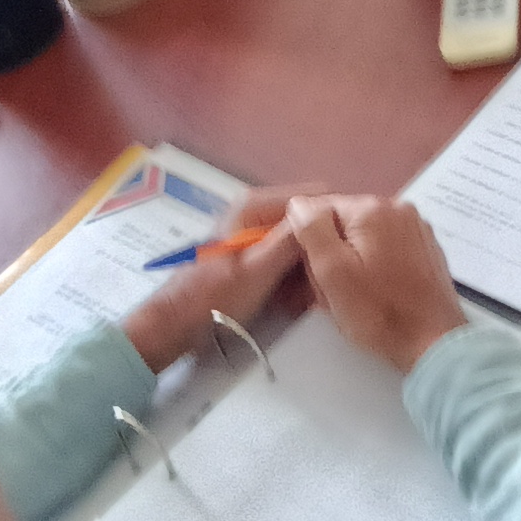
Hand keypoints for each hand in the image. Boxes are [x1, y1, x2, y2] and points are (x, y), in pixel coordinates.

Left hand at [122, 185, 316, 371]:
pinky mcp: (255, 256)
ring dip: (310, 266)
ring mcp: (255, 234)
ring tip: (312, 294)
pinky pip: (288, 258)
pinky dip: (296, 276)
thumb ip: (290, 240)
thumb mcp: (258, 270)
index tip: (343, 252)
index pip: (316, 196)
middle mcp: (257, 213)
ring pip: (301, 242)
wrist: (176, 325)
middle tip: (327, 281)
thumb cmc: (213, 298)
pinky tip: (297, 298)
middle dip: (321, 248)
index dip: (332, 222)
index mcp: (255, 205)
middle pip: (308, 221)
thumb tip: (328, 212)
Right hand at [289, 193, 466, 373]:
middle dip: (331, 253)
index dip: (308, 243)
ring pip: (363, 237)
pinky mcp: (426, 247)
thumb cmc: (378, 313)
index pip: (317, 210)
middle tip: (334, 291)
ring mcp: (416, 227)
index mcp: (371, 208)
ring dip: (352, 261)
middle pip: (342, 223)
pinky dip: (375, 264)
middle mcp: (398, 208)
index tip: (314, 273)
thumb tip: (300, 204)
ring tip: (357, 295)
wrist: (433, 342)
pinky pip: (386, 246)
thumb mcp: (332, 272)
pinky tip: (377, 291)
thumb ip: (312, 229)